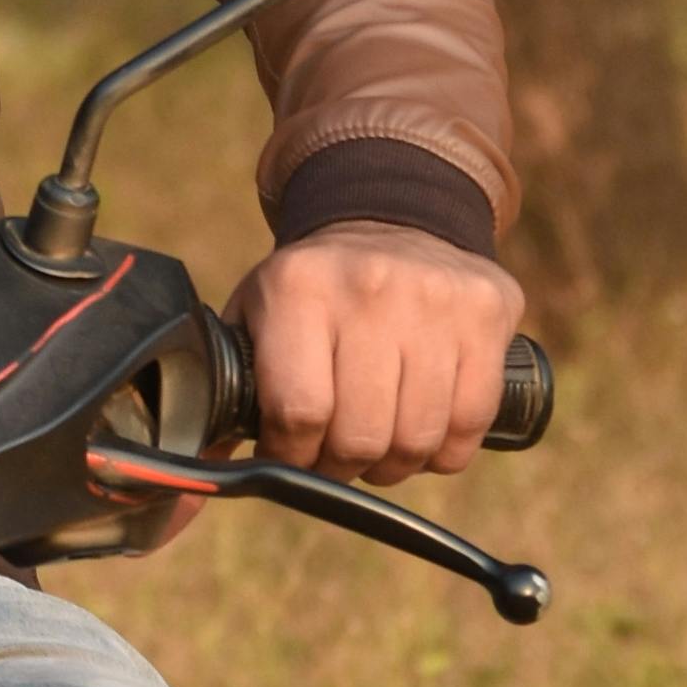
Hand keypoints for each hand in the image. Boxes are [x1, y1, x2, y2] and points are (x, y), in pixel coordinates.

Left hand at [226, 225, 524, 487]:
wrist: (391, 213)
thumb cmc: (313, 288)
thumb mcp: (257, 315)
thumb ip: (226, 388)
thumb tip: (198, 473)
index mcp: (298, 288)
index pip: (299, 412)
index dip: (291, 454)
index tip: (288, 453)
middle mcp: (371, 288)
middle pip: (360, 437)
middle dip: (340, 468)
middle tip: (333, 457)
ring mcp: (436, 300)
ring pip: (418, 440)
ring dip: (392, 465)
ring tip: (376, 446)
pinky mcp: (487, 313)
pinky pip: (469, 424)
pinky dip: (443, 451)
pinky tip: (421, 432)